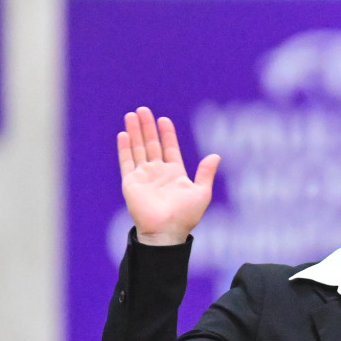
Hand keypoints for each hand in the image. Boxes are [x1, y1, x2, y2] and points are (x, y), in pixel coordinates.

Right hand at [116, 107, 218, 246]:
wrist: (167, 230)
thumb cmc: (186, 215)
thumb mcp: (201, 192)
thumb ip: (205, 173)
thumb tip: (216, 155)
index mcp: (174, 173)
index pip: (169, 148)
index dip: (166, 134)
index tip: (164, 119)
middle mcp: (157, 172)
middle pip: (151, 144)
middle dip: (147, 127)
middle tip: (143, 109)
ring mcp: (143, 176)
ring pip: (138, 148)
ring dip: (135, 132)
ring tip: (132, 115)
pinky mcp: (131, 182)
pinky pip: (126, 161)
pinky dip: (125, 148)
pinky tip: (124, 134)